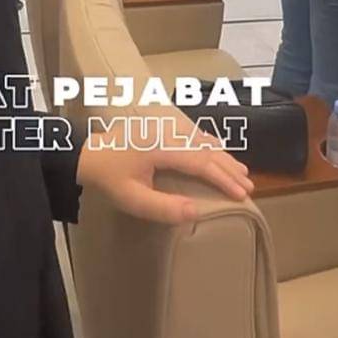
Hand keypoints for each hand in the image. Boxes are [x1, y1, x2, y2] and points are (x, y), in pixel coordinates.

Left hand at [76, 116, 253, 225]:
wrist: (89, 154)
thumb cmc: (110, 179)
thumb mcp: (133, 199)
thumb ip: (164, 208)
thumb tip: (196, 212)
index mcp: (161, 146)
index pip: (200, 162)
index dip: (223, 178)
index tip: (242, 194)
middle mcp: (167, 131)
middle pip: (205, 148)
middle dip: (229, 167)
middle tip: (249, 186)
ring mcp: (164, 126)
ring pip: (201, 138)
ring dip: (222, 154)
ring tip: (242, 171)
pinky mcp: (160, 126)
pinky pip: (191, 132)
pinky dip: (208, 142)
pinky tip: (218, 146)